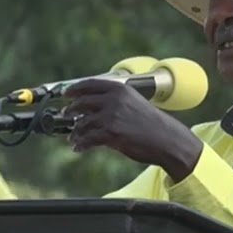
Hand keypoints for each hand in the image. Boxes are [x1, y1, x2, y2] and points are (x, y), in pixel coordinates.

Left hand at [62, 79, 202, 182]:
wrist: (167, 139)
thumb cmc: (151, 123)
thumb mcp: (133, 102)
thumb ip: (114, 101)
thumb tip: (91, 107)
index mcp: (119, 89)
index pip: (89, 84)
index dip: (74, 89)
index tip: (65, 94)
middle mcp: (113, 100)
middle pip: (81, 103)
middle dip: (70, 110)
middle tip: (66, 116)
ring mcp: (111, 117)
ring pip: (82, 123)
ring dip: (75, 132)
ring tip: (73, 138)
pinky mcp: (111, 134)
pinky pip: (87, 139)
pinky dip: (80, 144)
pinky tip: (78, 148)